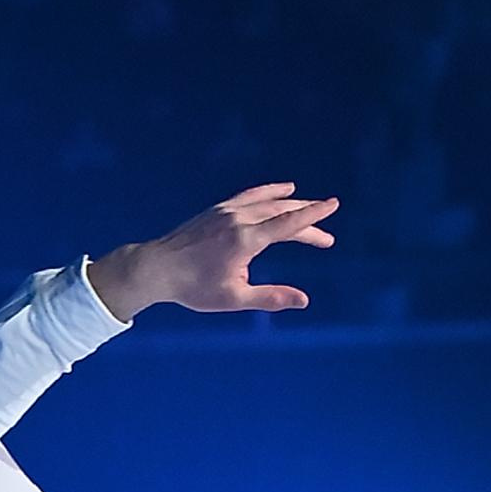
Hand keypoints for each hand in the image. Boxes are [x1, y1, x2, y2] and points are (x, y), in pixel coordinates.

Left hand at [90, 183, 338, 323]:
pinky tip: (282, 190)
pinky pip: (250, 195)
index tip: (333, 204)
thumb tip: (303, 301)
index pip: (287, 224)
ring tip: (311, 206)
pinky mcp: (217, 209)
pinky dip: (269, 192)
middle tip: (326, 239)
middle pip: (282, 214)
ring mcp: (226, 211)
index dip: (313, 215)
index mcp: (245, 240)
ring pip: (268, 202)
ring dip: (292, 205)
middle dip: (307, 222)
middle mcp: (238, 219)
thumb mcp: (233, 298)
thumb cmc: (193, 287)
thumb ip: (270, 298)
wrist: (156, 268)